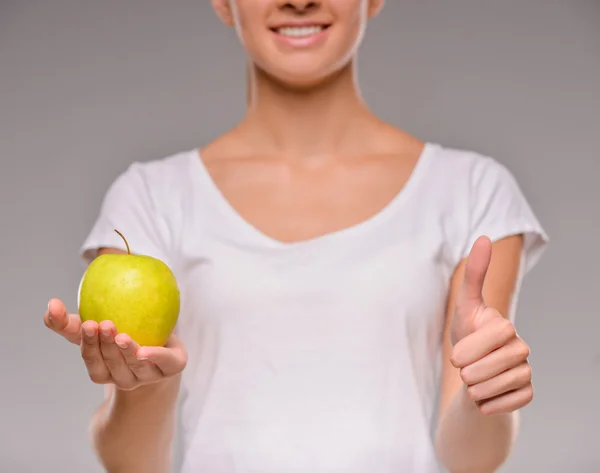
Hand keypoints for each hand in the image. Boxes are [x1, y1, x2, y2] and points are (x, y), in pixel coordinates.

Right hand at [44, 298, 186, 390]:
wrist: (161, 339)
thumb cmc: (121, 331)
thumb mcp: (94, 326)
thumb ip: (69, 320)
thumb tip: (50, 305)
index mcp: (106, 370)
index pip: (94, 363)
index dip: (89, 347)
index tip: (87, 325)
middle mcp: (126, 377)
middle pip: (113, 365)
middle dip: (105, 347)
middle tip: (103, 324)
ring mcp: (151, 374)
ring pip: (136, 367)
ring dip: (127, 352)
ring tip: (121, 335)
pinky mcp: (174, 366)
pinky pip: (167, 363)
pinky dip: (157, 357)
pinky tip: (145, 350)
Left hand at [449, 236, 532, 414]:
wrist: (469, 371)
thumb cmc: (466, 334)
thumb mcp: (463, 305)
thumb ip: (474, 274)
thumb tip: (484, 237)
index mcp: (506, 327)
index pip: (491, 337)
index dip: (469, 348)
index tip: (456, 355)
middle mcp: (521, 348)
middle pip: (491, 365)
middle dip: (469, 371)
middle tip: (463, 370)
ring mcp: (526, 371)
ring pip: (497, 385)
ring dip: (476, 388)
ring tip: (472, 382)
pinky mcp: (527, 393)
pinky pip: (509, 403)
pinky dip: (489, 404)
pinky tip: (483, 397)